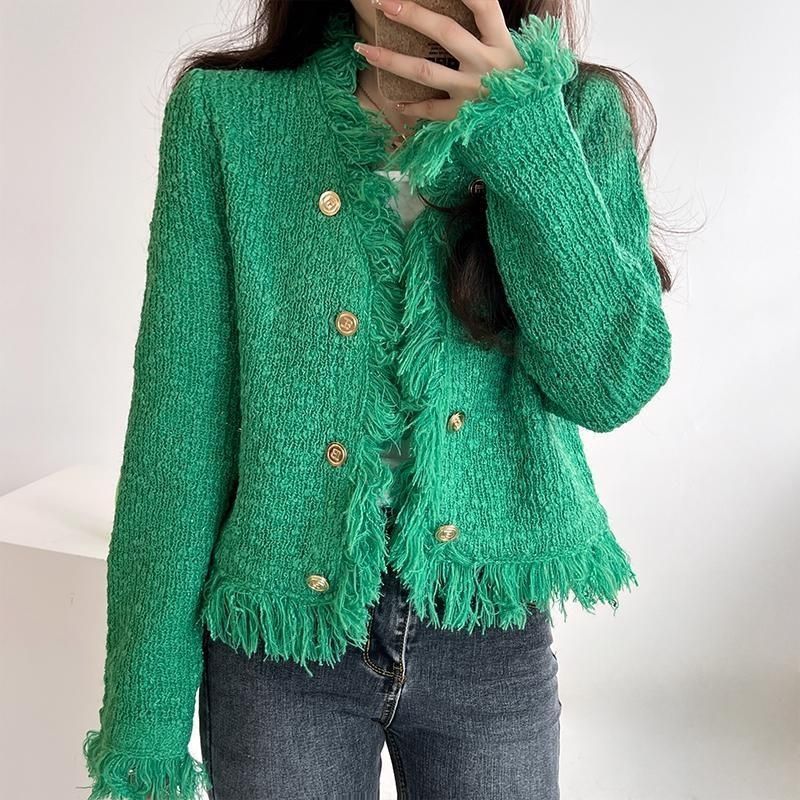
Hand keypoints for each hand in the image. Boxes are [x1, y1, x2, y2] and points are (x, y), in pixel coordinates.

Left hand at [355, 0, 523, 120]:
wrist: (534, 138)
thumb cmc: (525, 94)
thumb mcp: (515, 60)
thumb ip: (492, 37)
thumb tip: (470, 12)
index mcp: (503, 45)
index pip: (484, 5)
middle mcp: (487, 65)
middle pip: (445, 32)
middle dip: (412, 14)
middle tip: (384, 2)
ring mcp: (473, 93)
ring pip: (426, 72)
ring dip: (391, 60)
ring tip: (365, 50)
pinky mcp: (464, 118)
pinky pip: (431, 110)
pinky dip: (413, 107)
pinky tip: (397, 101)